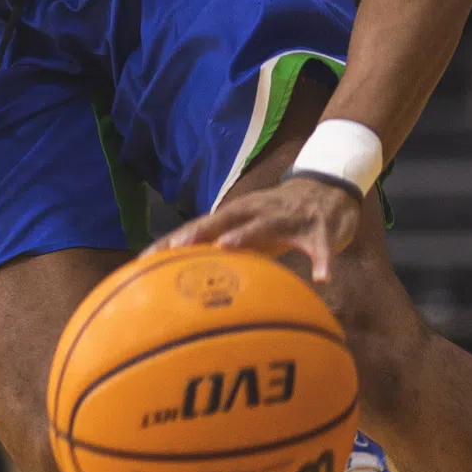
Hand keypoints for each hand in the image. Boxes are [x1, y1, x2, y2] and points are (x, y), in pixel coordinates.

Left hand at [174, 175, 367, 285]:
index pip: (198, 228)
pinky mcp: (318, 229)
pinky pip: (320, 247)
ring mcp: (287, 218)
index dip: (171, 242)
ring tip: (226, 248)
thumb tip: (190, 282)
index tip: (143, 261)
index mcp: (237, 215)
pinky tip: (323, 279)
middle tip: (176, 248)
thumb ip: (224, 252)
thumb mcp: (250, 233)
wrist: (328, 190)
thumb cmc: (279, 219)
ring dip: (245, 235)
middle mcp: (256, 212)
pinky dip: (322, 261)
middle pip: (223, 220)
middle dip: (198, 232)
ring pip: (264, 225)